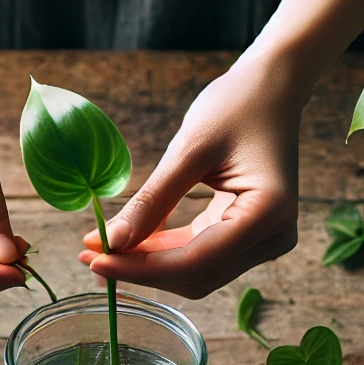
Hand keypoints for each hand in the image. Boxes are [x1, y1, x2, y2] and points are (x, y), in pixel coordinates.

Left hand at [79, 61, 301, 298]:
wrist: (271, 88)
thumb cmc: (237, 105)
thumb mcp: (190, 149)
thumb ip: (153, 200)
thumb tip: (111, 243)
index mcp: (268, 214)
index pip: (194, 263)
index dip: (141, 268)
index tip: (95, 262)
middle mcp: (273, 237)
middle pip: (196, 276)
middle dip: (141, 270)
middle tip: (90, 257)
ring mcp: (264, 240)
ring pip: (196, 272)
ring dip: (148, 264)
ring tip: (102, 249)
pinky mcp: (249, 235)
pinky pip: (200, 254)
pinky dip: (164, 251)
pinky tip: (128, 243)